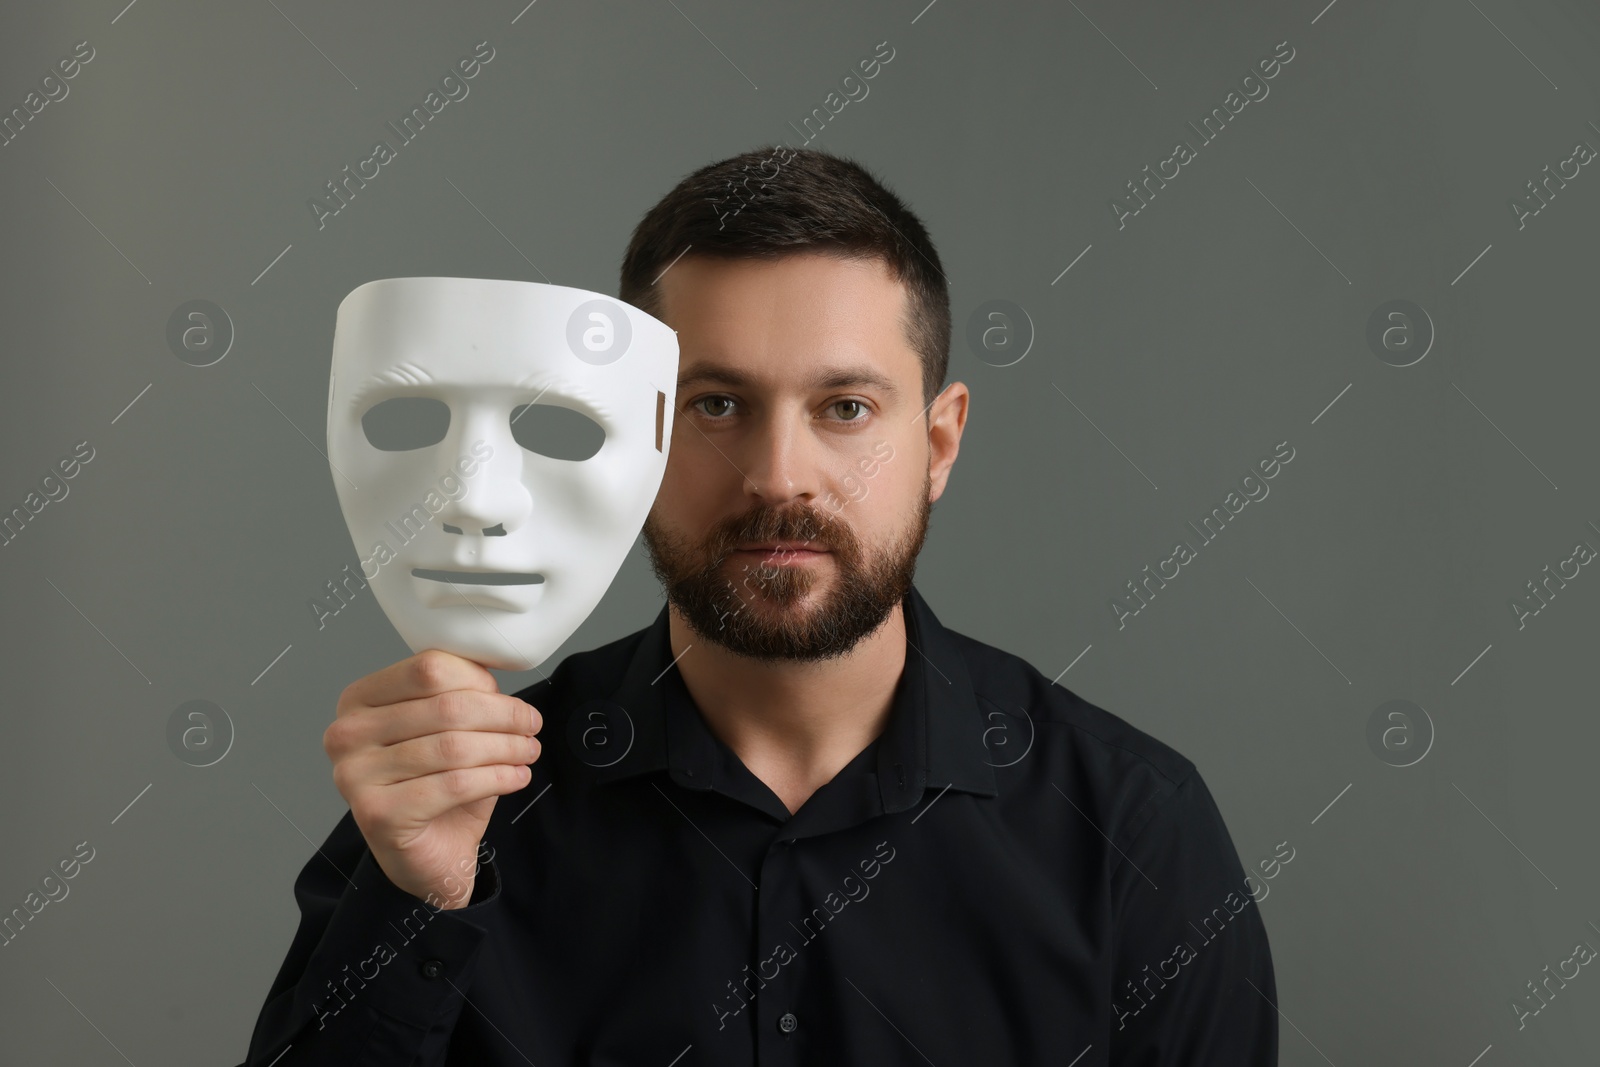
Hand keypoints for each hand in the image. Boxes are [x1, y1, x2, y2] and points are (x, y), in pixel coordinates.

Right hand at [323, 649, 540, 908]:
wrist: (426, 855)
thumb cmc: (436, 783)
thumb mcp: (448, 728)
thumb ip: (460, 693)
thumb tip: (496, 667)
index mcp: (359, 699)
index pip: (430, 669)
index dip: (480, 681)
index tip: (511, 700)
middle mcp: (347, 734)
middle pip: (447, 707)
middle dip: (503, 716)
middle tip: (532, 726)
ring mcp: (355, 775)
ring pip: (454, 747)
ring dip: (505, 747)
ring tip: (529, 752)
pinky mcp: (378, 814)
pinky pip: (454, 785)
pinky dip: (496, 777)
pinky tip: (516, 777)